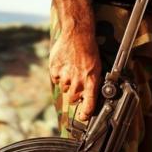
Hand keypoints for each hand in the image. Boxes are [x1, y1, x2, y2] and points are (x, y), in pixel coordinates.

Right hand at [48, 0, 100, 120]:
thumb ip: (91, 83)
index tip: (83, 117)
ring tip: (72, 69)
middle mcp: (78, 81)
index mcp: (91, 81)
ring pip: (64, 89)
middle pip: (73, 99)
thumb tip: (88, 95)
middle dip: (75, 95)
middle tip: (77, 83)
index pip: (88, 105)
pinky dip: (59, 75)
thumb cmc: (89, 49)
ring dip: (67, 83)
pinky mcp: (55, 71)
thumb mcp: (96, 67)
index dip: (85, 114)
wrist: (77, 33)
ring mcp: (66, 77)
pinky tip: (65, 65)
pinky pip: (56, 80)